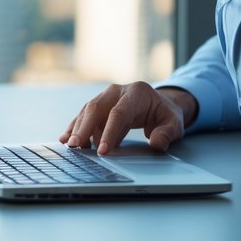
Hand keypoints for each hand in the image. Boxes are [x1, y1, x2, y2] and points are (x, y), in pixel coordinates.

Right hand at [59, 82, 195, 155]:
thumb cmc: (165, 115)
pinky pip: (85, 115)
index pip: (119, 112)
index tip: (103, 150)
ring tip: (70, 146)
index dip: (109, 132)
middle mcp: (118, 91)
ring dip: (77, 128)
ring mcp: (107, 96)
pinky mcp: (100, 105)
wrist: (159, 106)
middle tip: (75, 146)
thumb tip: (156, 143)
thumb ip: (167, 133)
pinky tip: (66, 138)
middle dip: (84, 128)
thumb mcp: (174, 124)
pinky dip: (75, 127)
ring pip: (87, 111)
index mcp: (137, 92)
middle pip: (97, 107)